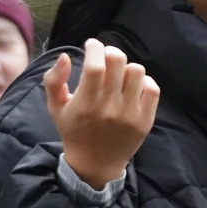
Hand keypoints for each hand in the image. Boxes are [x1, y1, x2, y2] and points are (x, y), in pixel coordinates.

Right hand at [44, 39, 159, 188]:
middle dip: (110, 53)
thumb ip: (53, 80)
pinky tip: (133, 86)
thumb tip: (64, 55)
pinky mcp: (146, 120)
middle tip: (105, 57)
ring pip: (137, 72)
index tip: (92, 44)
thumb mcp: (55, 107)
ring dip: (126, 67)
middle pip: (118, 62)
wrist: (96, 163)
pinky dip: (144, 82)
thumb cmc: (74, 130)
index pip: (95, 65)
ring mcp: (131, 114)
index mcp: (86, 103)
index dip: (95, 48)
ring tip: (118, 74)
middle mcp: (110, 108)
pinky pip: (152, 89)